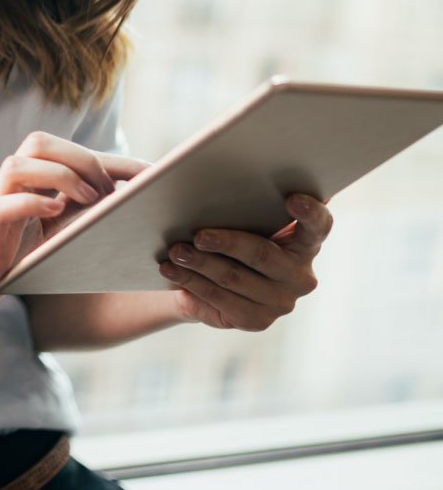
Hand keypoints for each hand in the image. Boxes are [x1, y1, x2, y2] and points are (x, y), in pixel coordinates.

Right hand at [0, 130, 148, 327]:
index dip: (115, 160)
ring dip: (60, 176)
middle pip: (39, 142)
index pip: (71, 153)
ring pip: (20, 164)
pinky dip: (33, 203)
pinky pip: (5, 203)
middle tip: (108, 195)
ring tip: (86, 201)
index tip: (155, 175)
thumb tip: (130, 214)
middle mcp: (10, 187)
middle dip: (83, 160)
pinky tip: (55, 214)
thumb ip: (76, 219)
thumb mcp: (49, 239)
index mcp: (29, 185)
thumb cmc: (5, 263)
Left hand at [158, 194, 330, 330]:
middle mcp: (300, 274)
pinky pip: (219, 299)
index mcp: (305, 242)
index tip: (292, 198)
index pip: (318, 225)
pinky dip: (191, 282)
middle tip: (198, 235)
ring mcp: (281, 301)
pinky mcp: (256, 320)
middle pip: (262, 254)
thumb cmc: (229, 234)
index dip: (309, 212)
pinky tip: (171, 271)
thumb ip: (242, 200)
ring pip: (234, 277)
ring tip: (175, 251)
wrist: (211, 281)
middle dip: (227, 243)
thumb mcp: (239, 217)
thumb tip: (203, 169)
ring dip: (200, 263)